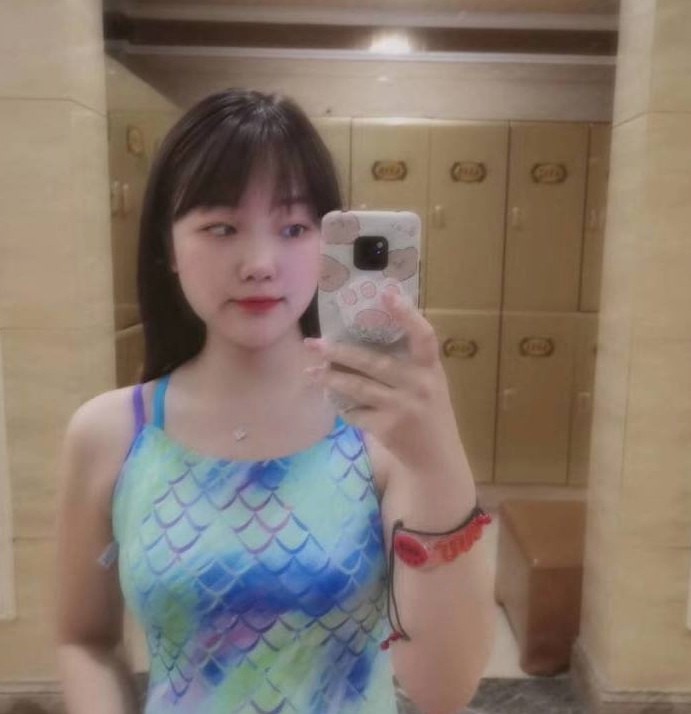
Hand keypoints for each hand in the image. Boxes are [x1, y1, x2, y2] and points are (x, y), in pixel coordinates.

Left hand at [304, 291, 463, 477]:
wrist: (436, 457)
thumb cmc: (428, 411)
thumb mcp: (428, 383)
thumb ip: (408, 362)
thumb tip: (364, 333)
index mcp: (430, 368)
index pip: (424, 336)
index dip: (408, 315)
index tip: (388, 294)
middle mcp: (419, 385)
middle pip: (374, 362)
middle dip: (340, 352)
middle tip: (315, 343)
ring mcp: (403, 408)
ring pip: (358, 388)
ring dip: (331, 378)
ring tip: (310, 371)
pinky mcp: (388, 429)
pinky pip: (356, 413)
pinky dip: (341, 405)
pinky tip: (329, 397)